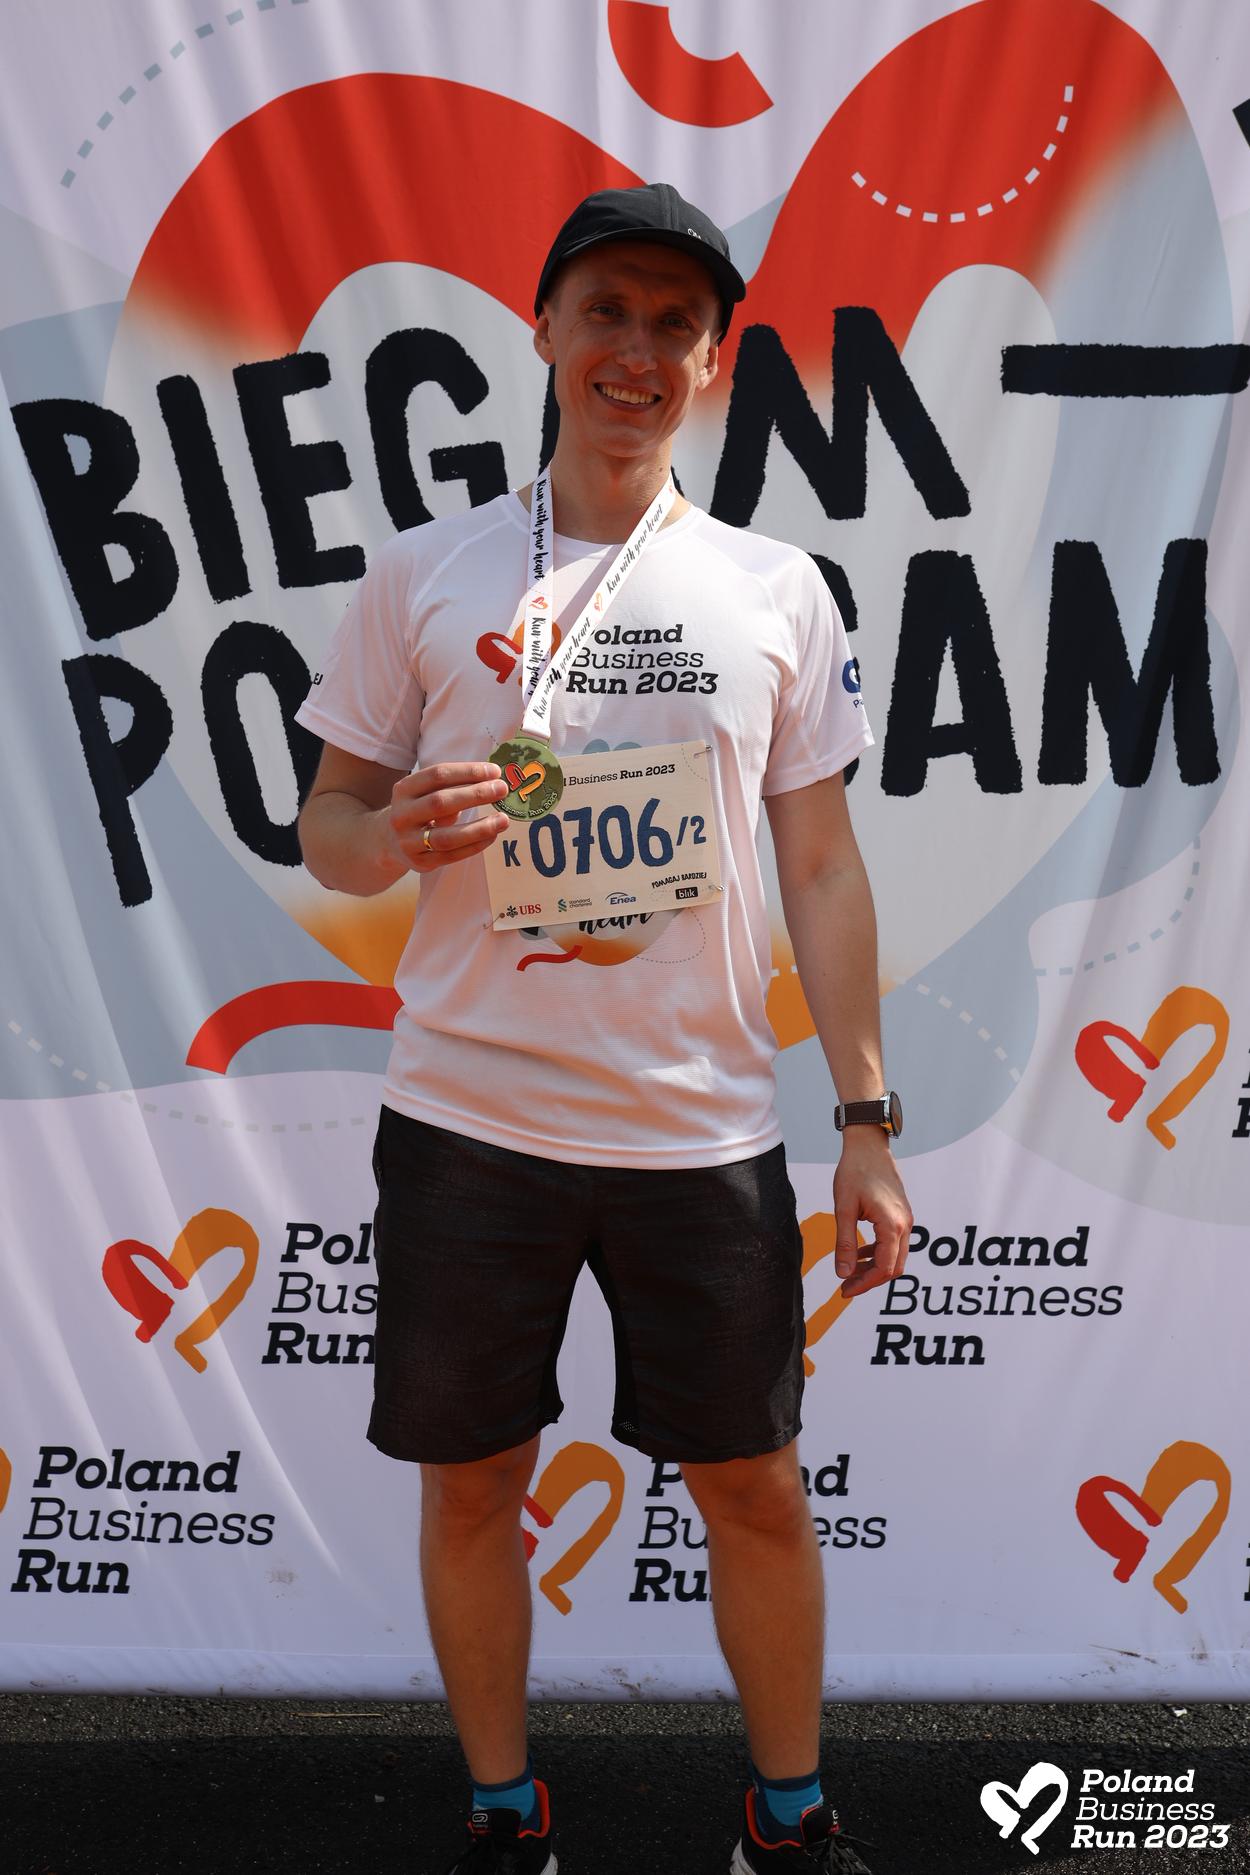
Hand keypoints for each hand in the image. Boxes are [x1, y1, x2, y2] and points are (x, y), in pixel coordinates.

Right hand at [384, 762, 510, 872]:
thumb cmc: (418, 810)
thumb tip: (492, 781)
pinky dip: (475, 845)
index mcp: (403, 789)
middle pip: (441, 802)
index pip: (437, 775)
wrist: (386, 841)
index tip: (494, 771)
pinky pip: (452, 855)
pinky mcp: (420, 863)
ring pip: (447, 836)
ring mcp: (408, 842)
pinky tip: (492, 835)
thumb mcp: (423, 793)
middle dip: (476, 795)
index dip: (468, 772)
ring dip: (479, 828)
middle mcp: (402, 815)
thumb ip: (451, 787)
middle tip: (502, 790)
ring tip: (503, 820)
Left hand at [832, 1130, 912, 1297]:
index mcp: (892, 1225)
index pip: (883, 1268)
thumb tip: (843, 1274)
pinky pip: (895, 1243)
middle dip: (870, 1280)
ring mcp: (906, 1219)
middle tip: (846, 1287)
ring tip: (850, 1272)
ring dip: (874, 1267)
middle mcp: (905, 1224)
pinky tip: (860, 1253)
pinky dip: (879, 1253)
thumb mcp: (844, 1209)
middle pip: (894, 1267)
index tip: (844, 1290)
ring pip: (896, 1256)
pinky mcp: (902, 1214)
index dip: (865, 1284)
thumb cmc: (854, 1171)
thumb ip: (845, 1243)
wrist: (869, 1145)